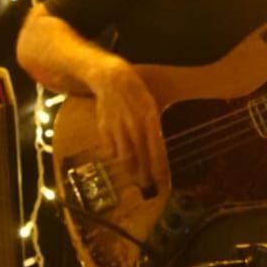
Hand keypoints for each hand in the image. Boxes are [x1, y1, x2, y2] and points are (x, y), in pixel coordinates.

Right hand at [89, 55, 167, 190]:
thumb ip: (155, 129)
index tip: (162, 181)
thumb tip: (159, 153)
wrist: (111, 80)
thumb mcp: (151, 107)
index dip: (159, 167)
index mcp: (150, 119)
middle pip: (140, 157)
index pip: (156, 149)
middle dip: (144, 174)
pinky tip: (119, 158)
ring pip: (124, 156)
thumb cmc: (136, 95)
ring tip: (134, 176)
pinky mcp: (105, 129)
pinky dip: (115, 156)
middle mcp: (134, 125)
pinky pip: (111, 150)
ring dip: (130, 169)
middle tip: (147, 186)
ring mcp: (118, 128)